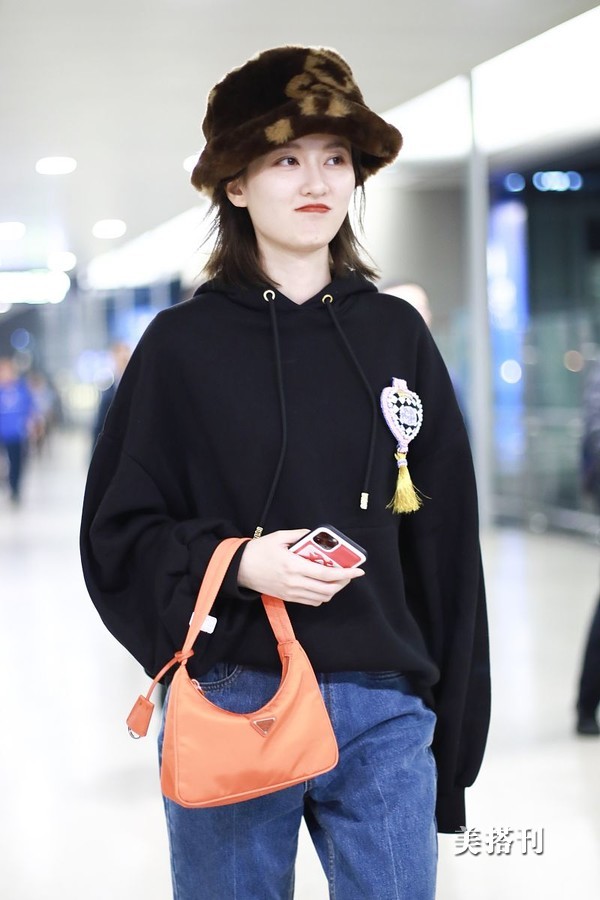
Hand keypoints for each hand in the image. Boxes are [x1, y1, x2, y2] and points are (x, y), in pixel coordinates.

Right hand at [237, 529, 364, 606]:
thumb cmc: (258, 551)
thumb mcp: (279, 537)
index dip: (345, 574)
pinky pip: (311, 601)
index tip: (358, 570)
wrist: (239, 569)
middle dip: (343, 583)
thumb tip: (315, 535)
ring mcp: (291, 593)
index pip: (326, 574)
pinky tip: (323, 585)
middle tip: (349, 574)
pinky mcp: (287, 598)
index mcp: (293, 566)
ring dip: (333, 590)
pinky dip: (322, 595)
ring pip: (321, 598)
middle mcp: (294, 582)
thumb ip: (299, 535)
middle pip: (328, 589)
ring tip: (338, 579)